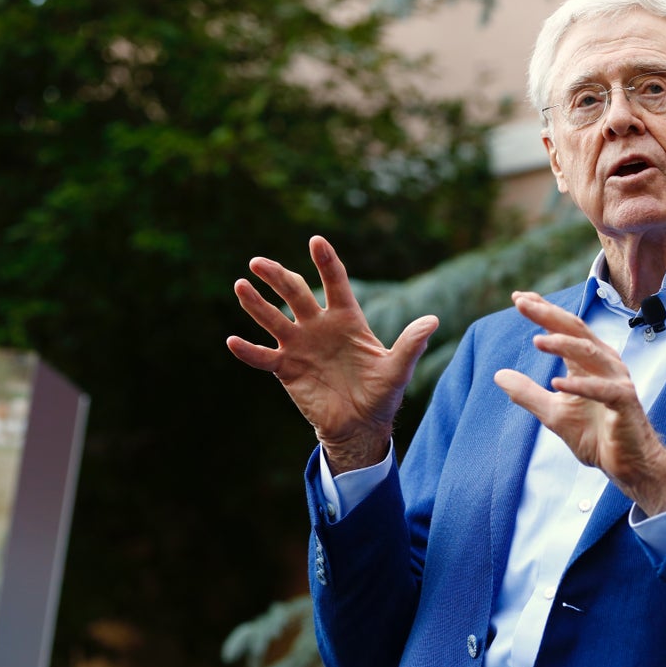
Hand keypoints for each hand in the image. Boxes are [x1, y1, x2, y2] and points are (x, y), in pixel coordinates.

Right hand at [227, 236, 438, 471]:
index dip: (326, 262)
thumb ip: (410, 344)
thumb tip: (432, 320)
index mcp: (347, 319)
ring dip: (256, 303)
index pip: (335, 283)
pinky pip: (262, 357)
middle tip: (258, 262)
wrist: (360, 425)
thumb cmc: (381, 394)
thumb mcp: (398, 370)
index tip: (316, 241)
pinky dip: (248, 350)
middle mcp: (319, 326)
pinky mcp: (286, 368)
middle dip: (278, 276)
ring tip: (240, 285)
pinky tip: (232, 340)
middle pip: (295, 293)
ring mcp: (299, 345)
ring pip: (273, 318)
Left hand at [493, 291, 665, 515]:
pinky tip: (558, 384)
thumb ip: (527, 393)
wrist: (627, 464)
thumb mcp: (552, 413)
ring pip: (590, 352)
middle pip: (575, 330)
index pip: (564, 328)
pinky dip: (580, 385)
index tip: (518, 298)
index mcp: (588, 362)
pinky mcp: (624, 402)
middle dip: (548, 314)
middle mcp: (604, 363)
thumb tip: (498, 375)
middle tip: (522, 303)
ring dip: (563, 344)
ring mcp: (616, 380)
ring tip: (537, 340)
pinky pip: (602, 389)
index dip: (542, 311)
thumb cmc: (595, 435)